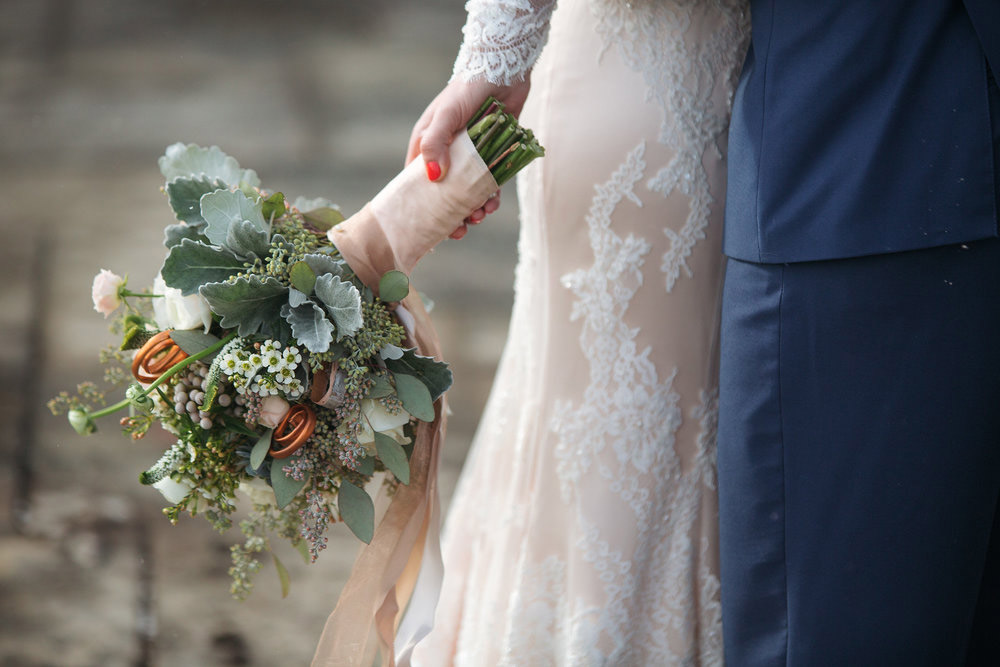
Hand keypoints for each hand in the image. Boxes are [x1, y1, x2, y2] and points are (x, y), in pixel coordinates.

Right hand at [407, 76, 530, 237]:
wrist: (504, 70)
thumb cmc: (468, 89)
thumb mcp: (446, 115)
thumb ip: (436, 143)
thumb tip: (433, 177)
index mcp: (427, 144)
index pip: (418, 182)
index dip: (422, 207)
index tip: (430, 228)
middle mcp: (446, 153)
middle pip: (445, 193)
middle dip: (451, 214)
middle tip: (460, 231)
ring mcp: (470, 156)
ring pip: (468, 191)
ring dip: (473, 208)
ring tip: (480, 216)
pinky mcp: (491, 155)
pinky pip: (489, 182)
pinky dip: (491, 195)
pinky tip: (494, 203)